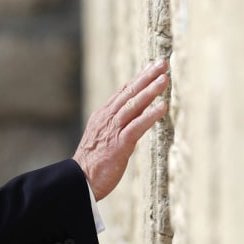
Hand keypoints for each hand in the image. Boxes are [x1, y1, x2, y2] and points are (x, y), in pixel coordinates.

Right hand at [72, 59, 168, 200]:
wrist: (78, 180)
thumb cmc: (92, 163)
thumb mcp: (102, 138)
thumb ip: (116, 126)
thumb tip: (133, 120)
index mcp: (103, 115)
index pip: (123, 91)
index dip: (139, 78)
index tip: (152, 67)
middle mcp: (107, 118)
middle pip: (129, 92)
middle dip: (147, 76)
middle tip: (162, 63)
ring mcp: (113, 130)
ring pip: (133, 105)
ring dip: (150, 90)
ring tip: (165, 79)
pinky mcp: (119, 144)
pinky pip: (137, 126)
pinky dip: (150, 115)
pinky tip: (163, 106)